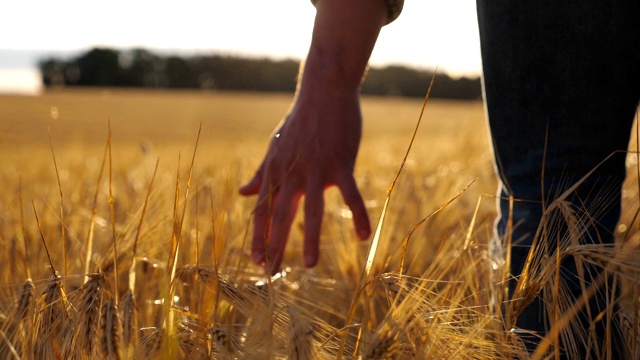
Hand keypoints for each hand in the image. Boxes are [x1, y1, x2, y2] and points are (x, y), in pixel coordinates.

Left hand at [239, 92, 370, 273]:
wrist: (323, 92)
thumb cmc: (300, 122)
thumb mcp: (274, 148)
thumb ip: (260, 174)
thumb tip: (242, 193)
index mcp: (275, 171)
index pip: (263, 210)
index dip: (259, 235)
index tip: (256, 260)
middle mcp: (291, 173)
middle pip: (280, 215)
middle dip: (274, 245)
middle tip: (270, 272)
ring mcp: (315, 169)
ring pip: (312, 210)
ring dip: (309, 238)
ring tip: (309, 265)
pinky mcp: (340, 163)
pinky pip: (349, 194)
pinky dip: (357, 215)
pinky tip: (363, 236)